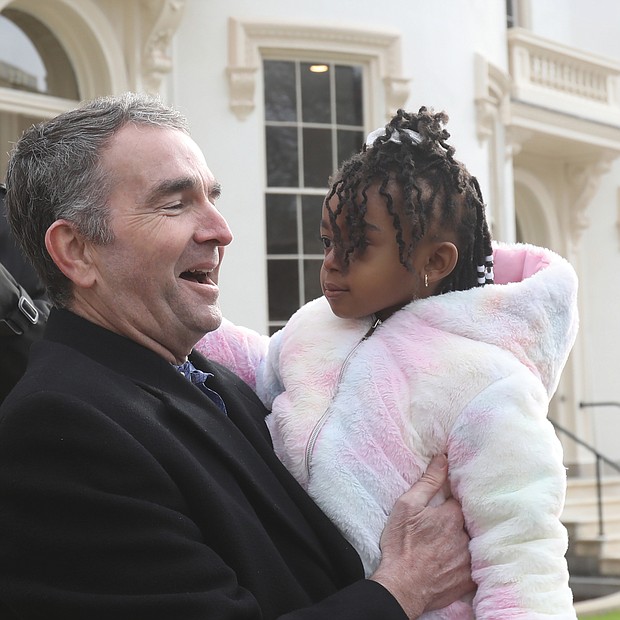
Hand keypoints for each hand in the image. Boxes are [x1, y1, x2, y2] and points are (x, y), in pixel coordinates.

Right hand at [370, 455, 474, 618]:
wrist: (401, 586)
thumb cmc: (401, 544)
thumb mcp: (407, 506)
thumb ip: (429, 481)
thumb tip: (443, 458)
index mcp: (453, 515)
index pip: (462, 499)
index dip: (454, 499)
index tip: (446, 502)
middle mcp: (466, 536)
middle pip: (470, 521)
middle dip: (461, 520)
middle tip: (444, 525)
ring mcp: (469, 559)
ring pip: (473, 542)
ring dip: (465, 540)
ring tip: (448, 542)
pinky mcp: (469, 579)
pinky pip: (475, 565)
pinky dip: (468, 561)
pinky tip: (455, 560)